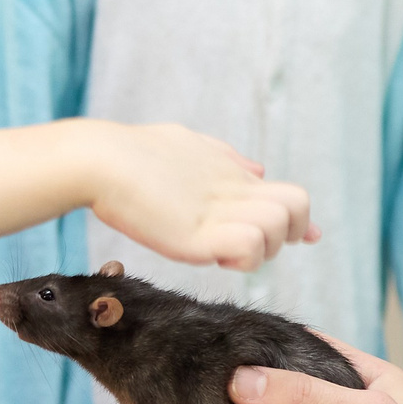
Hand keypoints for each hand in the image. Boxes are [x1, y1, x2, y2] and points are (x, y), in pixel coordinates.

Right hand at [78, 121, 316, 272]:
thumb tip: (258, 171)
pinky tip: (211, 256)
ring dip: (260, 249)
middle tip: (247, 244)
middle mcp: (234, 188)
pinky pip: (250, 247)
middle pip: (298, 207)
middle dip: (287, 233)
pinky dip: (240, 258)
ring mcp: (219, 210)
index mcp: (232, 172)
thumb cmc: (132, 151)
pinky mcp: (199, 234)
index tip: (303, 237)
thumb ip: (226, 159)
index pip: (292, 195)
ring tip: (222, 250)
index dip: (301, 221)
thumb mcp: (189, 146)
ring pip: (278, 229)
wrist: (99, 159)